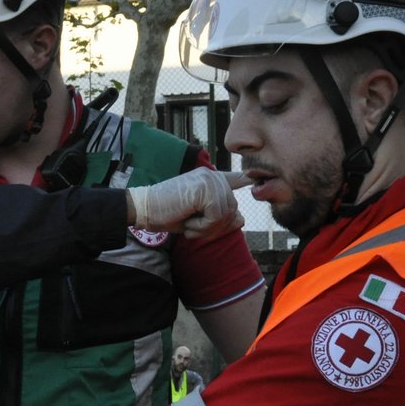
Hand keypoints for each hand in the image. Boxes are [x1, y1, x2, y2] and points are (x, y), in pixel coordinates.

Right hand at [128, 168, 248, 238]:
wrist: (145, 209)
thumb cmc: (167, 213)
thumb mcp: (198, 218)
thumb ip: (219, 217)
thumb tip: (242, 219)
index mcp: (210, 180)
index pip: (236, 178)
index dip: (248, 179)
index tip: (259, 178)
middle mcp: (212, 176)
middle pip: (233, 209)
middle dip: (215, 226)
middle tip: (193, 228)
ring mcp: (209, 180)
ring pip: (226, 214)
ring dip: (207, 228)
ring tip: (189, 226)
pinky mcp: (204, 189)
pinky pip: (216, 216)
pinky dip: (203, 226)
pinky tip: (188, 224)